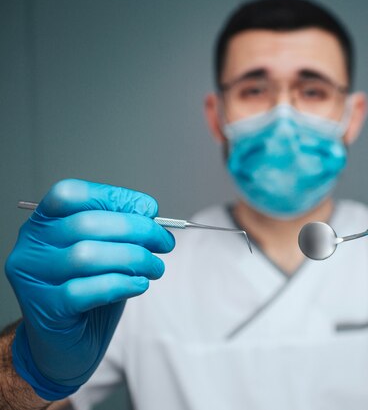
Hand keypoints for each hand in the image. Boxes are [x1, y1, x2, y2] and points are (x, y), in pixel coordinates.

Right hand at [5, 179, 174, 398]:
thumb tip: (149, 213)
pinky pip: (88, 290)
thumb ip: (119, 230)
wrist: (65, 345)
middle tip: (164, 242)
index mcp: (43, 224)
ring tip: (155, 267)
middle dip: (136, 230)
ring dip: (134, 258)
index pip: (70, 194)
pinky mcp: (46, 309)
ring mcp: (33, 279)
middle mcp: (31, 247)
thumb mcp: (104, 253)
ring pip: (87, 256)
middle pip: (86, 224)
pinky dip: (122, 284)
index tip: (150, 208)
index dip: (113, 196)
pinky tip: (140, 285)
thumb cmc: (88, 291)